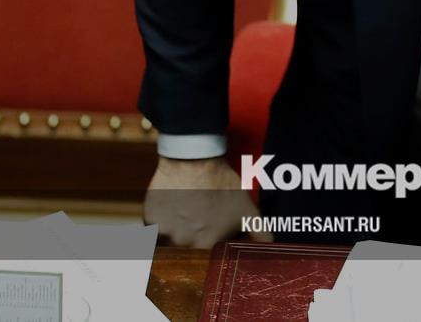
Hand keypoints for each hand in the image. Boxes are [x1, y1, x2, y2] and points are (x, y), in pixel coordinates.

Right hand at [143, 156, 272, 247]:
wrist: (194, 160)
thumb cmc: (222, 185)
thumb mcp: (247, 210)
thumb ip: (259, 232)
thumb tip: (270, 246)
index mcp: (208, 245)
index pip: (207, 260)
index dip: (210, 248)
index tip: (210, 236)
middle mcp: (184, 244)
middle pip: (187, 251)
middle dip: (193, 240)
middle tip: (198, 220)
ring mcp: (164, 233)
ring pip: (169, 242)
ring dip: (176, 232)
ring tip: (186, 212)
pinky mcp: (150, 220)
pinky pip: (152, 231)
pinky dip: (161, 222)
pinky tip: (172, 207)